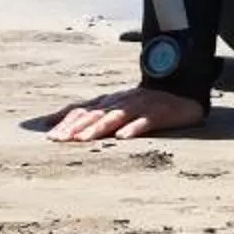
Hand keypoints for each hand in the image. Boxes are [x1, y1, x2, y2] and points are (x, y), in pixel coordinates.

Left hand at [44, 87, 207, 140]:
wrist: (184, 93)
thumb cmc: (145, 105)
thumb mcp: (116, 107)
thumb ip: (89, 114)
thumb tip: (51, 123)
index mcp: (110, 101)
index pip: (84, 109)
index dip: (66, 121)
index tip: (49, 136)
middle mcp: (122, 101)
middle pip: (96, 114)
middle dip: (76, 127)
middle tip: (59, 140)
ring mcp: (141, 106)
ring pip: (116, 116)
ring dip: (98, 128)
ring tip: (83, 140)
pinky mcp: (160, 113)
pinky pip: (146, 121)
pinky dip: (134, 128)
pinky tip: (124, 137)